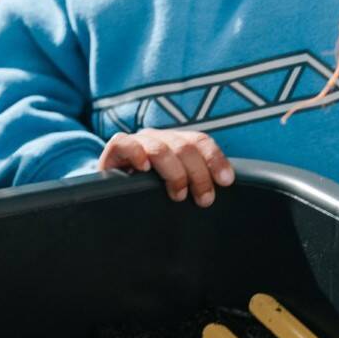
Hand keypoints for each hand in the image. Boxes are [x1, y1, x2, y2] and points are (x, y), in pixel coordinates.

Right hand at [97, 128, 233, 207]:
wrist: (112, 197)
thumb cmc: (150, 195)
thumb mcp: (177, 186)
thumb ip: (196, 182)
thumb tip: (225, 187)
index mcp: (177, 143)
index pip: (200, 141)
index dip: (214, 158)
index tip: (226, 180)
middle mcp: (158, 138)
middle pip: (184, 147)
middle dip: (199, 175)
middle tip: (204, 199)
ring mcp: (136, 142)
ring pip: (160, 149)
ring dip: (174, 173)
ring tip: (178, 194)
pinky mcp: (113, 151)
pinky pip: (124, 143)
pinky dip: (136, 154)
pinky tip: (143, 169)